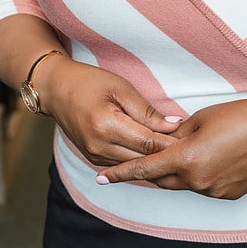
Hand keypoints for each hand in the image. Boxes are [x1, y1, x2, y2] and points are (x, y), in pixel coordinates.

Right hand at [40, 59, 182, 166]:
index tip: (190, 140)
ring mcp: (94, 156)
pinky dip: (138, 159)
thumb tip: (172, 125)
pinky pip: (121, 164)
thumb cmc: (89, 82)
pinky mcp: (92, 158)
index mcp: (106, 126)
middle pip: (141, 159)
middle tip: (190, 149)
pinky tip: (154, 155)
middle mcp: (99, 147)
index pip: (147, 143)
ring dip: (153, 160)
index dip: (170, 143)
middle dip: (165, 155)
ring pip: (132, 165)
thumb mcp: (120, 88)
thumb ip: (146, 110)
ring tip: (177, 153)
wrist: (56, 90)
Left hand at [97, 98, 246, 199]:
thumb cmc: (240, 116)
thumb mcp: (203, 117)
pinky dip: (199, 174)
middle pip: (162, 179)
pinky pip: (202, 186)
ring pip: (183, 183)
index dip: (121, 172)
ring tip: (188, 149)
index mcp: (186, 159)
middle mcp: (196, 182)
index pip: (145, 168)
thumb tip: (165, 141)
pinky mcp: (226, 195)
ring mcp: (212, 191)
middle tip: (141, 156)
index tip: (101, 177)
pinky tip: (211, 157)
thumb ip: (178, 134)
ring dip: (178, 170)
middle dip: (150, 169)